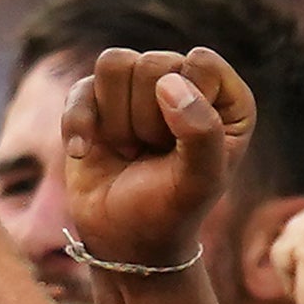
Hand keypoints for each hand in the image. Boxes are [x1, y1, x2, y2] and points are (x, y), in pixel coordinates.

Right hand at [60, 47, 249, 272]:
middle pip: (153, 63)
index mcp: (224, 97)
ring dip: (116, 119)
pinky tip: (85, 153)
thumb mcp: (201, 180)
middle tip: (152, 155)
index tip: (181, 148)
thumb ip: (202, 131)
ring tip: (129, 150)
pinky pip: (80, 87)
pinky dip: (78, 123)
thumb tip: (168, 83)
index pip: (200, 63)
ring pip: (114, 64)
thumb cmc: (172, 209)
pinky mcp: (96, 99)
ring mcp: (137, 88)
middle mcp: (184, 82)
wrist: (125, 240)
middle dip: (147, 120)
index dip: (184, 106)